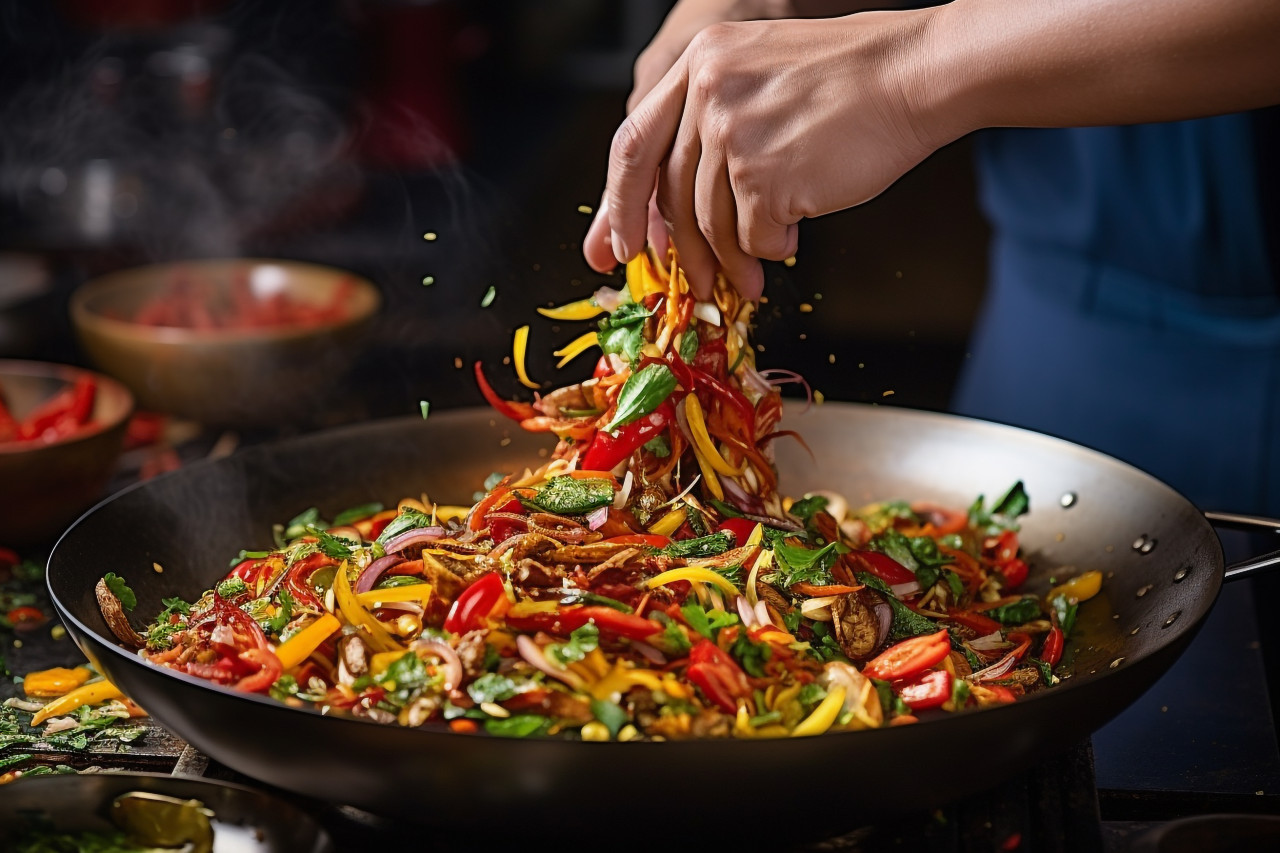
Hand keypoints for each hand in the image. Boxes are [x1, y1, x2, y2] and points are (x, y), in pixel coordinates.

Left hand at [588, 11, 945, 299]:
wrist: (915, 76)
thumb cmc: (850, 84)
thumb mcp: (760, 78)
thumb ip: (709, 129)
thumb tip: (672, 213)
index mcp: (698, 63)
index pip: (633, 143)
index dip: (619, 203)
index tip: (617, 246)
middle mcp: (706, 92)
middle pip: (668, 192)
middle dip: (678, 250)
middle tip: (691, 283)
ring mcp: (733, 133)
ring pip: (710, 221)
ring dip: (732, 260)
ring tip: (752, 278)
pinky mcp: (764, 174)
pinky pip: (752, 234)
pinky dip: (771, 246)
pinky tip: (793, 236)